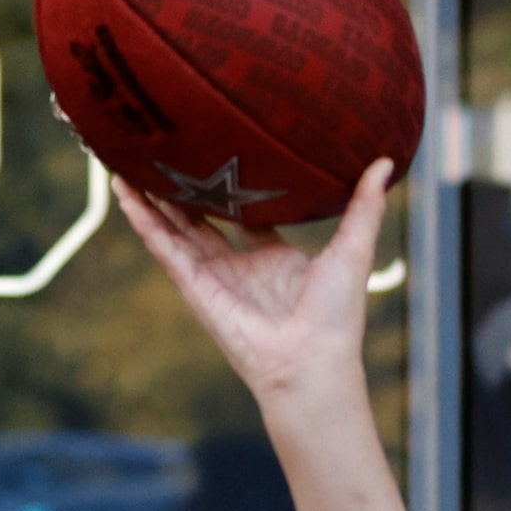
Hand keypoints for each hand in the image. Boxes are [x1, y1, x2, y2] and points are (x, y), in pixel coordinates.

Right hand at [113, 160, 391, 404]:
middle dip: (181, 189)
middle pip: (201, 218)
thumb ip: (365, 206)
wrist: (311, 361)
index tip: (219, 154)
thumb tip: (385, 161)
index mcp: (275, 258)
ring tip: (126, 160)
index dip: (231, 187)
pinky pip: (164, 246)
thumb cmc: (337, 316)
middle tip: (162, 150)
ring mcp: (214, 276)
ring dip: (151, 197)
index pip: (246, 216)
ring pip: (174, 228)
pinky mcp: (194, 286)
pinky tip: (125, 191)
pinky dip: (144, 220)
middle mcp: (240, 266)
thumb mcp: (353, 249)